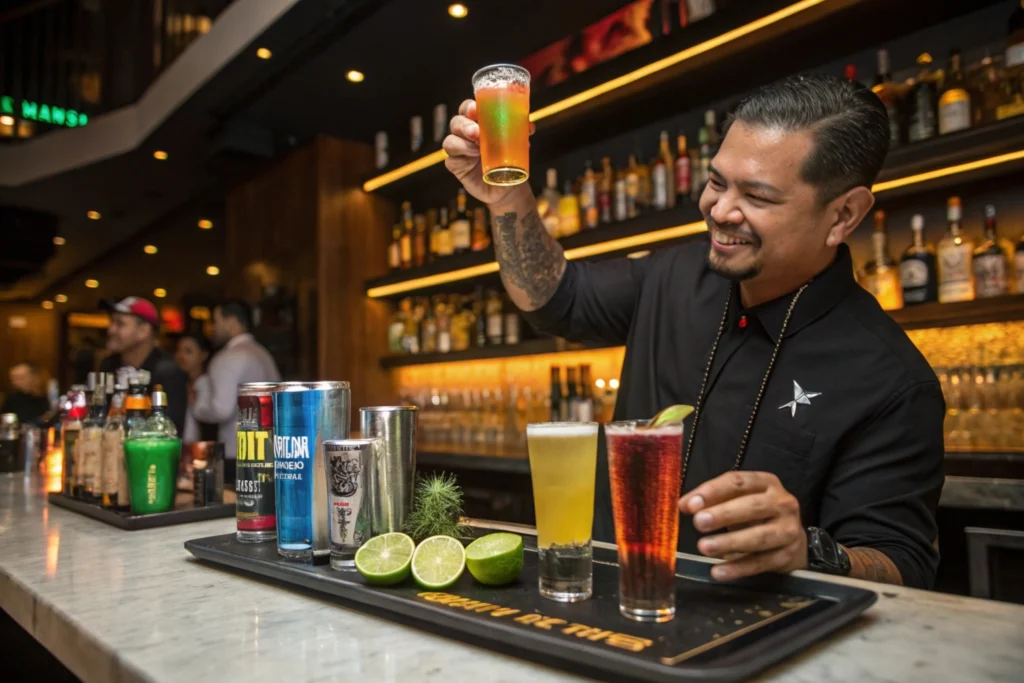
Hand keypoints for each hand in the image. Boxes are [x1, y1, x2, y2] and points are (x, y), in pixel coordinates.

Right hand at [443, 99, 533, 206]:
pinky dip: (459, 156)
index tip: (476, 109)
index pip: (468, 109)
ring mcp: (459, 149)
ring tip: (476, 147)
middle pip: (457, 122)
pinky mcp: (456, 165)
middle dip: (464, 124)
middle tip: (476, 131)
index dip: (469, 107)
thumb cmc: (510, 159)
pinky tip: (469, 157)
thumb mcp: (518, 143)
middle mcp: (465, 133)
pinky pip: (450, 158)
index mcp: (478, 122)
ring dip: (462, 142)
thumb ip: (520, 132)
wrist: (508, 186)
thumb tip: (529, 127)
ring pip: (451, 140)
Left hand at [678, 471, 805, 581]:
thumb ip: (711, 500)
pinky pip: (761, 563)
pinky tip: (718, 571)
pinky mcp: (787, 555)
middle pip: (753, 507)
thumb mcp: (737, 499)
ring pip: (759, 537)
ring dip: (729, 542)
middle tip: (698, 523)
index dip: (713, 491)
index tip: (691, 504)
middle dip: (724, 514)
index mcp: (767, 483)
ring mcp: (788, 530)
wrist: (792, 539)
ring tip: (704, 547)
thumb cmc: (757, 514)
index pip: (738, 482)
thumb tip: (684, 505)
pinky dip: (738, 568)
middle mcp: (782, 503)